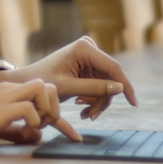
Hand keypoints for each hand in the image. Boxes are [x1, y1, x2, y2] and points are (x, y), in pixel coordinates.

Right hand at [0, 79, 81, 149]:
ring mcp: (4, 97)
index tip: (58, 128)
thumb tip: (37, 137)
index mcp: (7, 91)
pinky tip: (24, 134)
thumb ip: (17, 131)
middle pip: (47, 84)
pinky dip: (34, 123)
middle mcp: (8, 89)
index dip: (53, 109)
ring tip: (36, 128)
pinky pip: (30, 109)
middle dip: (54, 107)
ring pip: (42, 88)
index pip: (40, 90)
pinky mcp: (0, 109)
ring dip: (47, 110)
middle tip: (43, 126)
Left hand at [5, 36, 137, 120]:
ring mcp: (90, 56)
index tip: (133, 103)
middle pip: (110, 78)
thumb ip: (93, 87)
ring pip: (107, 84)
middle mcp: (89, 47)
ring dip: (97, 101)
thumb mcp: (68, 88)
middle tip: (90, 116)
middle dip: (102, 98)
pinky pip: (100, 84)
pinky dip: (93, 98)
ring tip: (85, 114)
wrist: (29, 81)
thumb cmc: (43, 82)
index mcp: (84, 48)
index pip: (113, 68)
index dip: (124, 86)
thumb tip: (119, 88)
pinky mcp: (88, 65)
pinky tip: (83, 107)